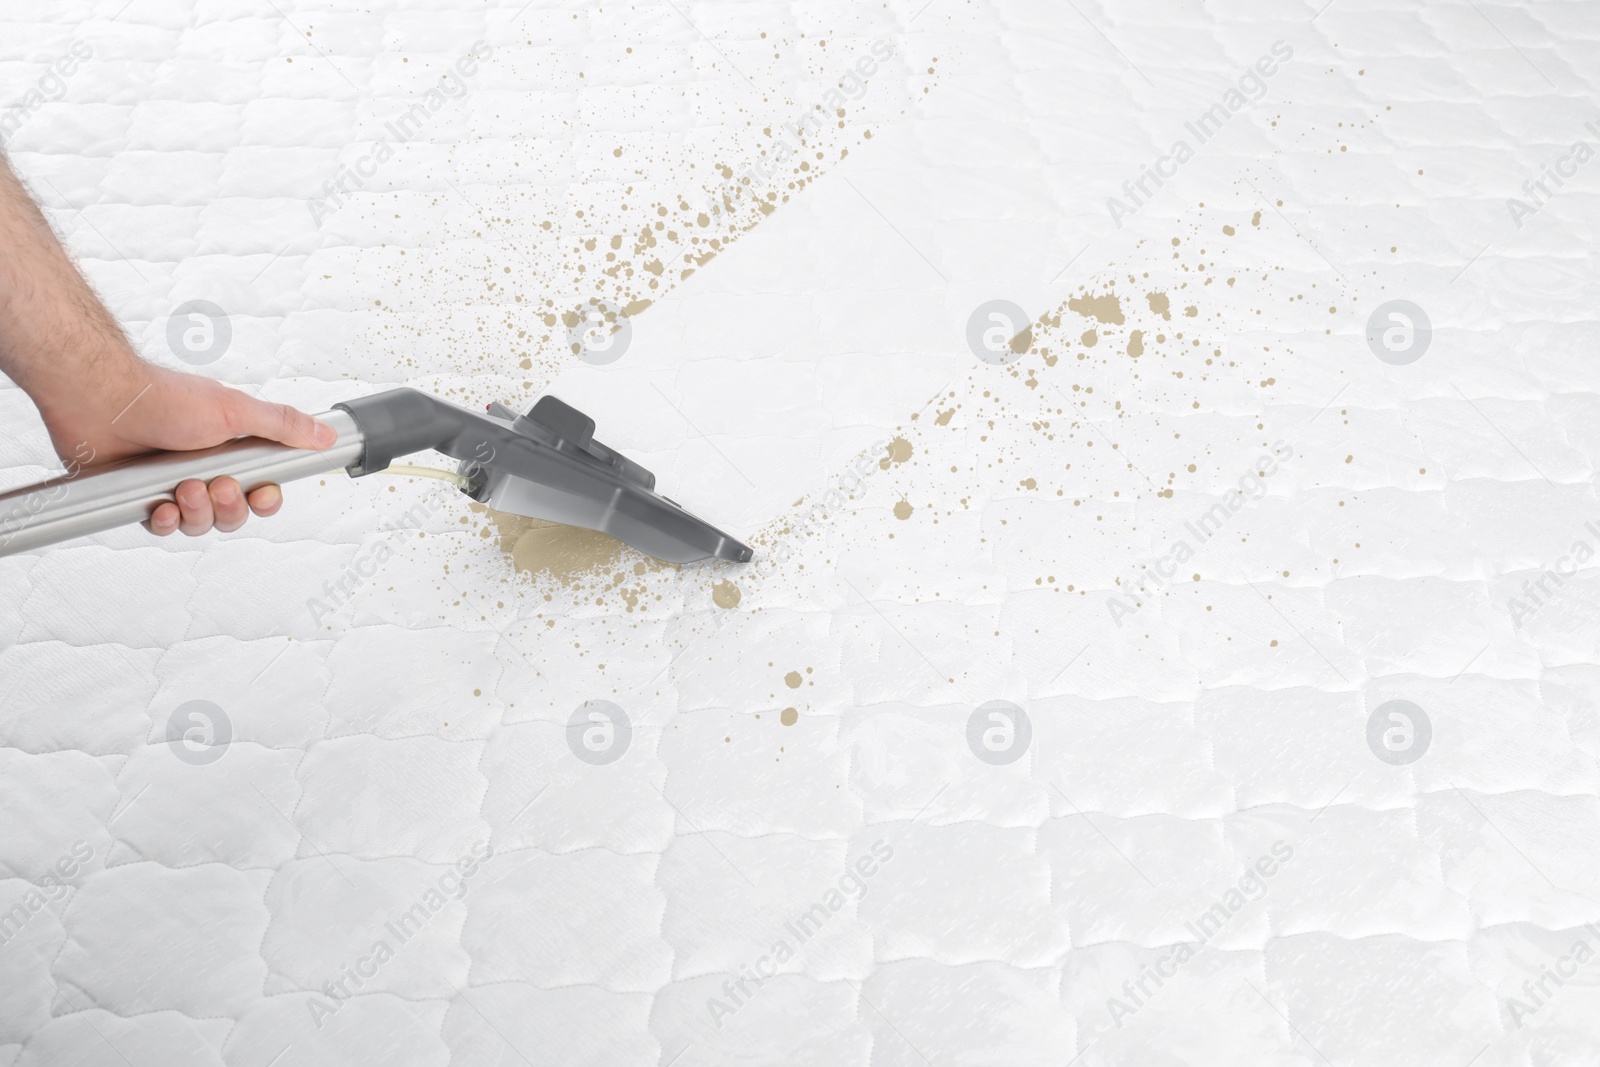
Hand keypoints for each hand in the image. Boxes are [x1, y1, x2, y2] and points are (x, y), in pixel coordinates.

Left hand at [37, 354, 335, 537]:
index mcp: (233, 448)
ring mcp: (174, 484)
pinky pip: (165, 528)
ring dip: (196, 511)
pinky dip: (164, 521)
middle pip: (235, 512)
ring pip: (201, 524)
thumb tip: (326, 434)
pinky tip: (160, 506)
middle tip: (216, 485)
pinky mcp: (143, 498)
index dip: (265, 499)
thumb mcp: (235, 411)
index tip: (261, 494)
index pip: (264, 488)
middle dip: (228, 506)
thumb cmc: (163, 399)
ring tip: (182, 489)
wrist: (102, 402)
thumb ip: (283, 426)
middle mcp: (206, 468)